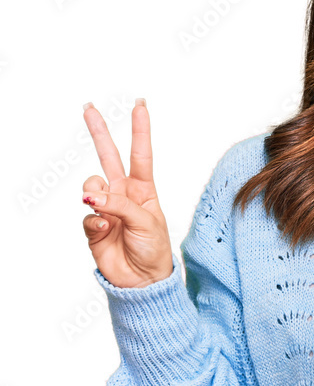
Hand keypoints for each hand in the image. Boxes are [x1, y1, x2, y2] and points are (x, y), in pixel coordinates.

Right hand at [81, 98, 173, 287]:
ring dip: (96, 194)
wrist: (143, 280)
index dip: (140, 130)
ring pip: (91, 186)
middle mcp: (123, 194)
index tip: (140, 105)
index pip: (140, 154)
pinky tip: (103, 230)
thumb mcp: (147, 222)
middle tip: (89, 107)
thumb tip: (92, 197)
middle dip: (99, 132)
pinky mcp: (93, 226)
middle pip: (108, 156)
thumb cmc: (155, 250)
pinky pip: (86, 215)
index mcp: (143, 190)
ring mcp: (106, 209)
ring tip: (105, 210)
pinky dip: (93, 221)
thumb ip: (120, 205)